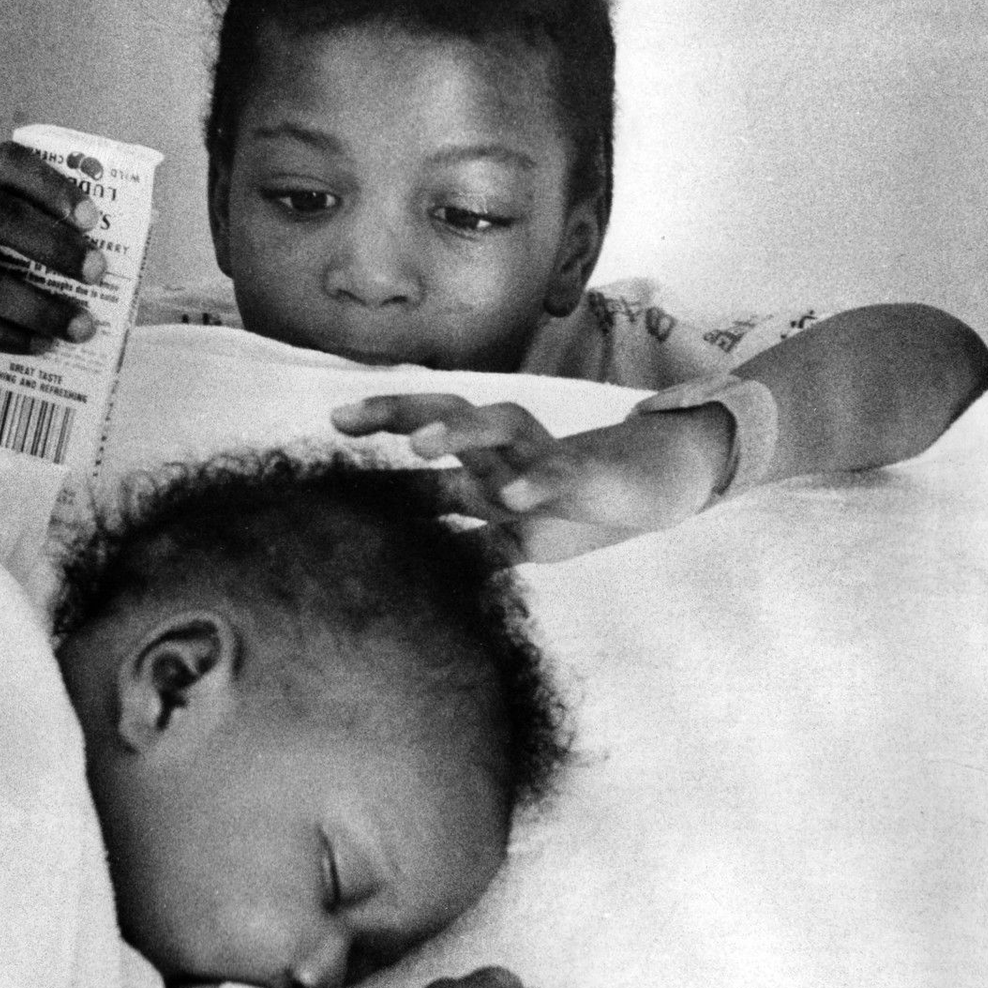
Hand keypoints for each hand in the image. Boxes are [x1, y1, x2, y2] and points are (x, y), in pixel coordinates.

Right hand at [0, 143, 106, 351]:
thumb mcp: (0, 225)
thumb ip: (42, 227)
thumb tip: (110, 261)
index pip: (9, 163)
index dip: (51, 185)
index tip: (92, 217)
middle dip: (53, 245)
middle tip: (97, 272)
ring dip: (40, 308)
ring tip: (82, 327)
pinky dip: (10, 337)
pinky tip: (44, 344)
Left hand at [331, 393, 732, 561]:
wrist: (659, 487)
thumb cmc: (578, 507)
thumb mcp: (512, 538)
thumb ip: (467, 549)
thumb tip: (413, 577)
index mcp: (485, 463)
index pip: (423, 441)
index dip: (378, 434)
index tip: (328, 428)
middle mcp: (508, 452)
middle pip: (447, 413)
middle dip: (397, 410)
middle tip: (343, 417)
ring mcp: (546, 458)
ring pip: (500, 427)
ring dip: (460, 433)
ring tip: (421, 445)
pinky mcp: (589, 475)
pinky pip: (560, 473)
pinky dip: (536, 481)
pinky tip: (513, 496)